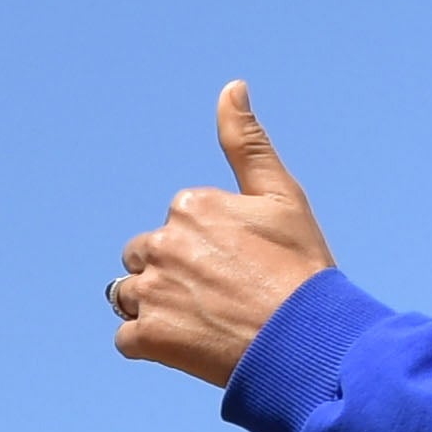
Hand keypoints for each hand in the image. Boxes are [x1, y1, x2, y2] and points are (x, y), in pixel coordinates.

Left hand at [102, 87, 337, 385]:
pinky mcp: (147, 337)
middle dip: (168, 273)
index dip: (204, 247)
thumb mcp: (281, 195)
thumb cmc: (300, 267)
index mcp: (190, 206)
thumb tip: (232, 87)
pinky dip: (150, 344)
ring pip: (129, 296)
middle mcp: (162, 243)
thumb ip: (247, 143)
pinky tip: (187, 344)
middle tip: (217, 295)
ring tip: (201, 319)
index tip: (237, 265)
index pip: (176, 225)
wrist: (304, 338)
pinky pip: (127, 339)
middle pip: (143, 257)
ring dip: (154, 308)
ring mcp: (151, 291)